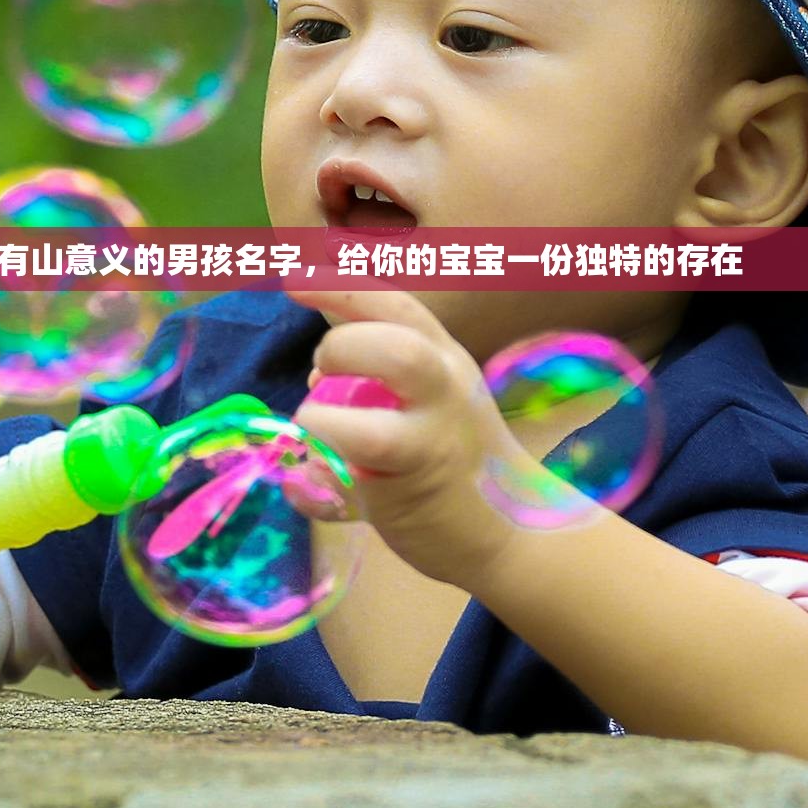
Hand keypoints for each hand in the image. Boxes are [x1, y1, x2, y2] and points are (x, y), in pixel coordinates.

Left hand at [288, 289, 551, 592]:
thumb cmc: (459, 454)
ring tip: (315, 423)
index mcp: (444, 358)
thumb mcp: (434, 392)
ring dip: (326, 422)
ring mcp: (433, 446)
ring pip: (374, 433)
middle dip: (340, 350)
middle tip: (319, 373)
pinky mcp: (413, 496)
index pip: (396, 306)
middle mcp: (445, 393)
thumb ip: (383, 359)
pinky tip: (311, 484)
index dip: (340, 287)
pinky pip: (348, 485)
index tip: (293, 280)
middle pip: (397, 350)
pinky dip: (313, 484)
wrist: (515, 526)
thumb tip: (320, 344)